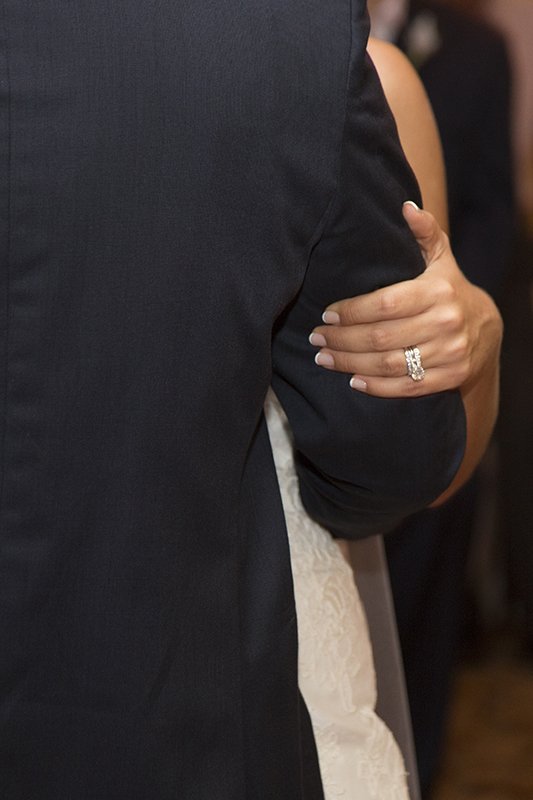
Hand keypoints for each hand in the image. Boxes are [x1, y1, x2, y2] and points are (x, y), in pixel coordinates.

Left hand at [309, 202, 502, 397]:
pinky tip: (352, 380)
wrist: (487, 329)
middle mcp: (445, 323)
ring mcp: (449, 353)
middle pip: (380, 337)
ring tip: (323, 358)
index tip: (326, 314)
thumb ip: (423, 232)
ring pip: (388, 364)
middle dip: (341, 339)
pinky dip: (376, 386)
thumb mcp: (440, 257)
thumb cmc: (449, 288)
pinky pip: (406, 387)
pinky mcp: (450, 378)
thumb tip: (405, 207)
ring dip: (349, 363)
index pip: (384, 303)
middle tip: (316, 338)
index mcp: (437, 290)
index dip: (351, 311)